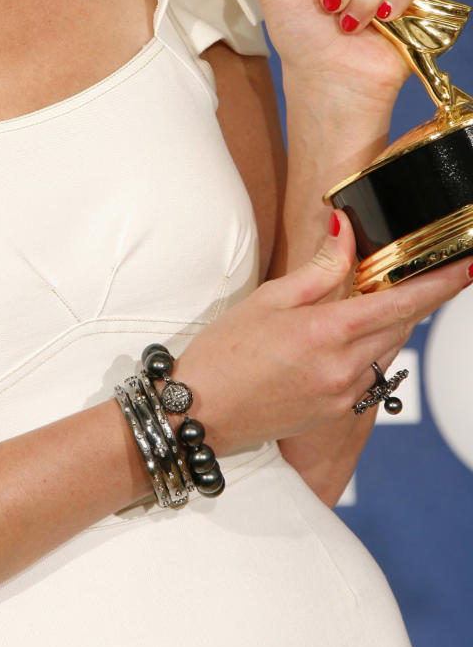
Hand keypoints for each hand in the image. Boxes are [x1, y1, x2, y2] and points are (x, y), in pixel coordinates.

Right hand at [174, 211, 471, 452]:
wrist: (200, 415)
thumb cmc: (224, 352)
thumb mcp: (267, 299)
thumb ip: (318, 268)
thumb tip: (347, 231)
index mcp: (327, 333)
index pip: (401, 302)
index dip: (440, 285)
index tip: (467, 267)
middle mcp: (345, 368)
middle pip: (402, 325)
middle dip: (416, 297)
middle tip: (419, 268)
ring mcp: (345, 393)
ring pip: (389, 348)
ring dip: (393, 321)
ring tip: (375, 296)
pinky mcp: (339, 411)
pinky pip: (372, 370)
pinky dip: (372, 346)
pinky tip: (349, 333)